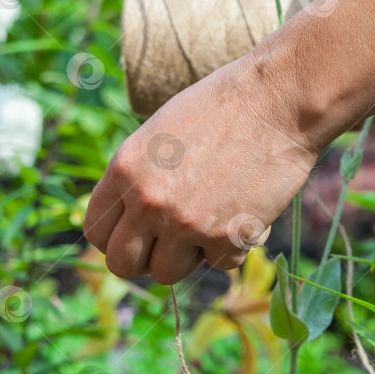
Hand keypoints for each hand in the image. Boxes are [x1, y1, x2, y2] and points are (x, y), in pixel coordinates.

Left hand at [83, 53, 316, 283]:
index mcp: (125, 169)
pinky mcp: (227, 236)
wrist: (278, 100)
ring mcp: (186, 223)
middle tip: (168, 245)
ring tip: (210, 223)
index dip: (116, 238)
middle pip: (122, 264)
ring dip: (188, 256)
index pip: (96, 230)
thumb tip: (135, 215)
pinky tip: (243, 215)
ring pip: (167, 273)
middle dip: (144, 259)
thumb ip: (141, 175)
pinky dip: (232, 247)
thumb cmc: (225, 105)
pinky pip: (219, 265)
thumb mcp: (162, 131)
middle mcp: (148, 201)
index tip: (137, 235)